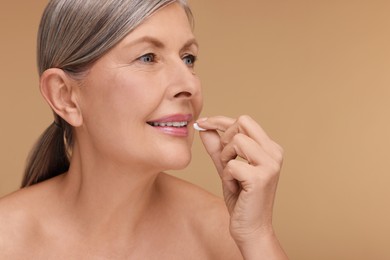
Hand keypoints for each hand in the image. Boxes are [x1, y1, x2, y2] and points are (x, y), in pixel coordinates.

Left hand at [196, 115, 285, 257]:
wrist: (251, 229)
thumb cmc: (241, 199)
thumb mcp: (226, 168)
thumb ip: (217, 147)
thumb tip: (204, 128)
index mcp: (270, 148)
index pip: (244, 121)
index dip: (220, 120)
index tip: (201, 123)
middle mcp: (274, 152)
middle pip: (242, 123)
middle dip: (224, 138)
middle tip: (224, 160)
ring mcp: (270, 164)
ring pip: (236, 140)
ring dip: (226, 158)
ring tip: (231, 175)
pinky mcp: (260, 178)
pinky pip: (231, 164)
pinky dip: (226, 176)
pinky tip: (235, 188)